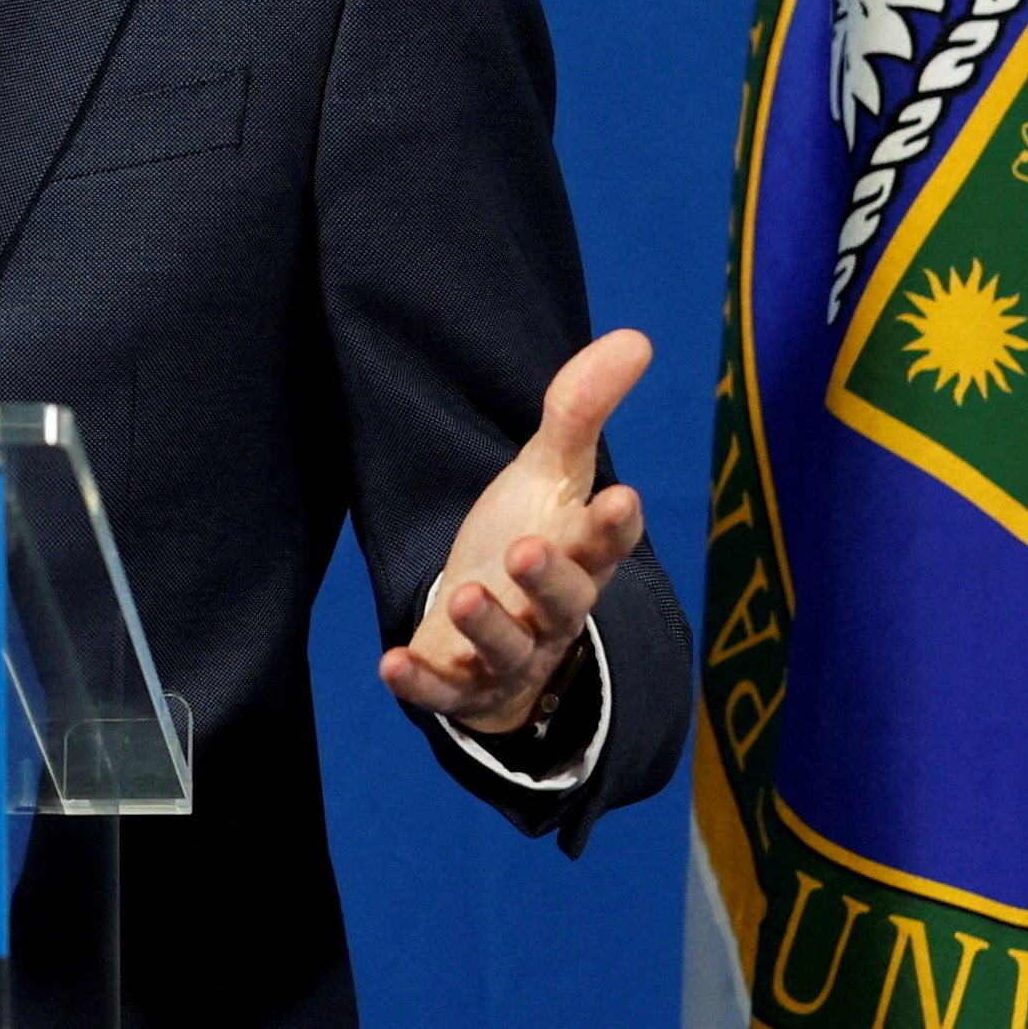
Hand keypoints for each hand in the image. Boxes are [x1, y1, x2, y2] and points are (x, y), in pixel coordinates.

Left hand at [378, 328, 650, 736]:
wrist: (491, 632)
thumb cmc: (529, 541)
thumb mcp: (549, 473)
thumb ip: (581, 410)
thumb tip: (636, 337)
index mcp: (582, 557)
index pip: (608, 542)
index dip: (614, 524)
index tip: (620, 496)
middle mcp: (554, 613)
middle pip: (565, 602)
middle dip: (549, 579)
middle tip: (526, 549)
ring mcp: (511, 654)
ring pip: (509, 648)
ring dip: (487, 625)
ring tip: (462, 592)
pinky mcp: (464, 685)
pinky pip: (446, 691)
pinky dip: (422, 683)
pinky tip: (391, 664)